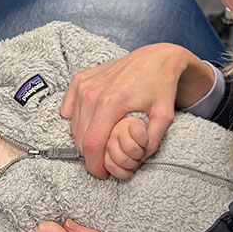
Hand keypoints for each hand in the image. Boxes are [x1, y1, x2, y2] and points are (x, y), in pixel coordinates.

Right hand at [60, 43, 213, 178]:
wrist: (155, 58)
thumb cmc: (160, 86)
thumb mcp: (164, 116)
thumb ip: (152, 140)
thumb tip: (137, 158)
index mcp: (111, 103)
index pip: (92, 144)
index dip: (95, 165)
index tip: (102, 173)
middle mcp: (92, 93)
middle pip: (80, 138)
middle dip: (91, 154)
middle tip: (107, 157)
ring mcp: (83, 85)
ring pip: (73, 125)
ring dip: (85, 138)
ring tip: (104, 139)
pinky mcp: (80, 79)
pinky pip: (68, 109)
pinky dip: (77, 120)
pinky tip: (93, 120)